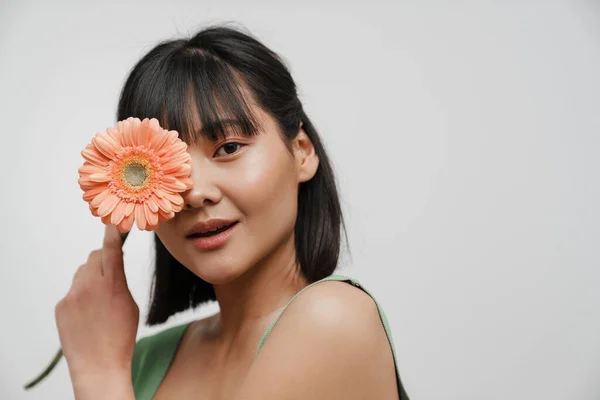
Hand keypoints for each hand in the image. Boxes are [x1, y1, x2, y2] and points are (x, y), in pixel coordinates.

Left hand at [55, 224, 138, 379]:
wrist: (98, 363)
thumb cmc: (121, 336)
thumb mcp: (130, 304)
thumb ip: (120, 282)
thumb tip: (113, 267)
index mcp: (112, 284)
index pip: (111, 249)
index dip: (113, 234)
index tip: (113, 224)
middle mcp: (90, 285)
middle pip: (94, 257)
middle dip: (103, 260)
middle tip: (110, 273)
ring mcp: (73, 295)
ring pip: (82, 272)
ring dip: (91, 277)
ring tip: (99, 301)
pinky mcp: (61, 305)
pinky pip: (72, 290)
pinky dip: (81, 296)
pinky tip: (87, 314)